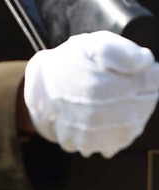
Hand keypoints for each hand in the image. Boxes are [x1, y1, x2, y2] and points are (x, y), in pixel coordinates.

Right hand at [24, 32, 158, 157]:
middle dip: (144, 91)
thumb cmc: (71, 63)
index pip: (153, 81)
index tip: (143, 69)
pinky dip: (124, 127)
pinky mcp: (90, 145)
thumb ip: (122, 50)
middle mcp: (98, 113)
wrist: (42, 89)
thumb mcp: (92, 44)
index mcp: (101, 84)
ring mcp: (94, 132)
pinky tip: (113, 114)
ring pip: (138, 123)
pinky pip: (123, 139)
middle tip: (126, 82)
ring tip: (118, 97)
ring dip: (136, 110)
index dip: (151, 73)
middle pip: (148, 102)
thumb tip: (147, 61)